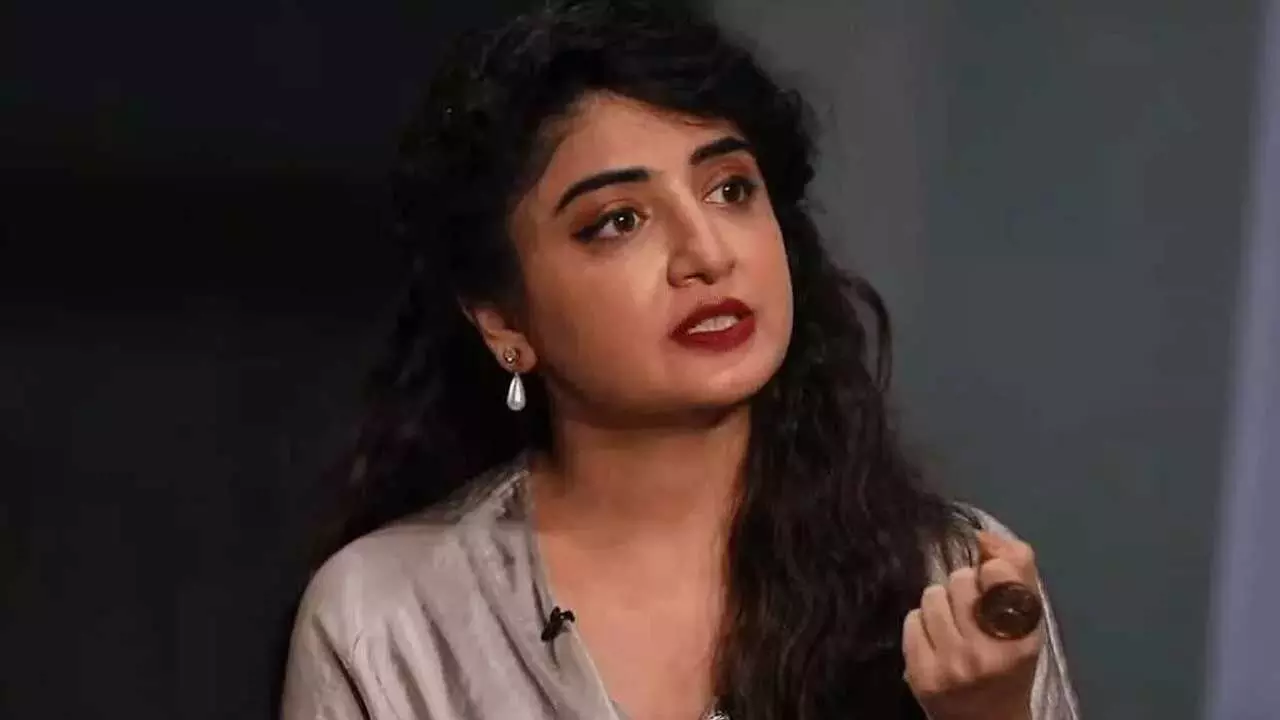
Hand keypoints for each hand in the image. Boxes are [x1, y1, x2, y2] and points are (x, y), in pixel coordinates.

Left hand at [903, 531, 1043, 719]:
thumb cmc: (1010, 663)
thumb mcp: (1027, 621)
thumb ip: (1016, 571)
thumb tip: (982, 535)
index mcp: (1022, 637)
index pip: (1000, 574)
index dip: (990, 569)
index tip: (988, 580)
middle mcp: (987, 652)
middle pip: (959, 580)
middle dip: (962, 588)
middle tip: (969, 609)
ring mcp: (952, 665)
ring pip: (931, 597)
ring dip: (939, 604)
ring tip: (950, 623)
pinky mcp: (922, 675)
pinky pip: (911, 620)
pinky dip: (920, 624)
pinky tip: (934, 640)